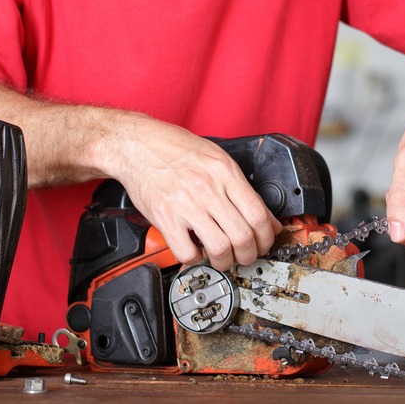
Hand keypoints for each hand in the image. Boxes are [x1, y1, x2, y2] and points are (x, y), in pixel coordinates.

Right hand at [101, 115, 281, 270]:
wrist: (137, 144)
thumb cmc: (176, 149)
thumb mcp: (217, 159)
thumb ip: (242, 188)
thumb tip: (266, 218)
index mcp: (225, 173)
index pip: (259, 215)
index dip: (267, 237)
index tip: (264, 243)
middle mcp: (208, 188)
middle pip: (243, 236)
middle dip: (250, 254)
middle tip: (246, 255)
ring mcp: (186, 204)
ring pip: (220, 248)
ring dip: (225, 261)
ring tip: (222, 258)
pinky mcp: (165, 217)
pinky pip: (187, 251)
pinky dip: (195, 259)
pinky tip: (196, 251)